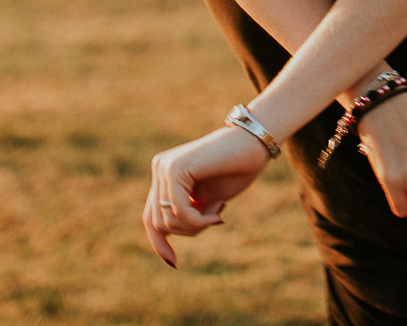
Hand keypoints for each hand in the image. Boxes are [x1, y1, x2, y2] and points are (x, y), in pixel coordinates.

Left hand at [143, 124, 270, 267]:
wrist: (254, 143)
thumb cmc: (236, 170)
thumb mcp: (206, 201)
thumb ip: (185, 214)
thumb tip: (164, 241)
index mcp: (165, 175)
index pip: (151, 216)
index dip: (159, 243)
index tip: (173, 263)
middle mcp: (160, 168)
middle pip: (158, 222)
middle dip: (188, 231)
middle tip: (215, 217)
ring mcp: (165, 167)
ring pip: (167, 220)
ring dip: (195, 226)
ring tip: (218, 211)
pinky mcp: (175, 168)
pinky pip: (179, 210)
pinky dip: (198, 221)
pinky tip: (217, 214)